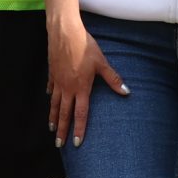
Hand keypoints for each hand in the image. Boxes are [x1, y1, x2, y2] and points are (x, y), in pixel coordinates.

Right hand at [46, 17, 127, 147]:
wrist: (64, 33)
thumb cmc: (85, 47)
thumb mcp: (102, 63)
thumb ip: (113, 79)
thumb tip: (126, 92)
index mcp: (81, 88)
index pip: (80, 114)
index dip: (79, 129)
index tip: (77, 142)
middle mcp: (67, 88)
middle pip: (64, 114)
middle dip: (62, 130)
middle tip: (59, 144)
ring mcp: (57, 81)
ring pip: (55, 104)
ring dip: (54, 118)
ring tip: (52, 129)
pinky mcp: (52, 73)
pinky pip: (51, 88)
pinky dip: (51, 97)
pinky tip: (51, 100)